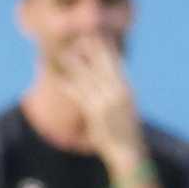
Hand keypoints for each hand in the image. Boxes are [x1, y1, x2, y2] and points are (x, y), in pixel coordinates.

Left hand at [54, 37, 146, 173]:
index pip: (115, 61)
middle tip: (78, 38)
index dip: (105, 47)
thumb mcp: (125, 108)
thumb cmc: (126, 132)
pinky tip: (59, 80)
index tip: (96, 35)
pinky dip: (67, 85)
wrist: (129, 152)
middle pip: (102, 62)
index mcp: (125, 88)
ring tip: (64, 54)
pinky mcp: (95, 111)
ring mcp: (106, 100)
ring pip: (87, 76)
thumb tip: (111, 81)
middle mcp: (117, 91)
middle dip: (90, 48)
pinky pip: (78, 94)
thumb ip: (117, 92)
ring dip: (74, 63)